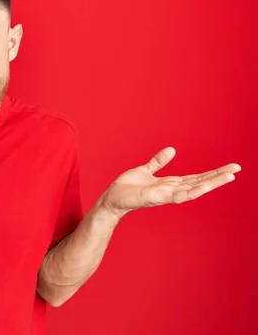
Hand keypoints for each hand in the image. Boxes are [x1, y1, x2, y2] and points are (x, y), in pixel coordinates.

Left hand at [101, 147, 240, 216]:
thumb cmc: (128, 187)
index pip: (196, 177)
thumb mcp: (146, 170)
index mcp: (170, 183)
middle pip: (200, 182)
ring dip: (210, 184)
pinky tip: (203, 187)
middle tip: (236, 169)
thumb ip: (158, 162)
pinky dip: (191, 191)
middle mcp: (171, 190)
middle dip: (218, 177)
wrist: (112, 198)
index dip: (213, 173)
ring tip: (228, 177)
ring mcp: (166, 195)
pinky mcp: (157, 198)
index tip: (230, 168)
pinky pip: (177, 195)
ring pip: (193, 190)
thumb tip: (172, 150)